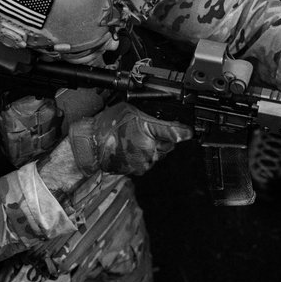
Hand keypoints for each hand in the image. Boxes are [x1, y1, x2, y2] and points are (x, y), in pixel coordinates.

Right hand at [68, 103, 193, 175]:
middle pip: (169, 145)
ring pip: (158, 155)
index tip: (189, 132)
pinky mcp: (138, 170)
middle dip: (164, 139)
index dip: (184, 132)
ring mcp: (144, 161)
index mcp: (149, 131)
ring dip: (153, 149)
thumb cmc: (106, 127)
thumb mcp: (130, 111)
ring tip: (136, 140)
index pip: (175, 132)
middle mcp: (150, 148)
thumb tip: (161, 117)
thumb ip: (148, 116)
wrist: (91, 145)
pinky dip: (144, 157)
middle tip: (149, 132)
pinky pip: (148, 163)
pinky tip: (132, 149)